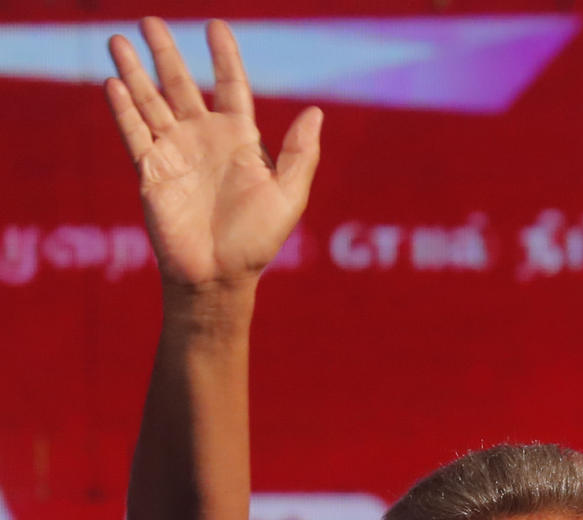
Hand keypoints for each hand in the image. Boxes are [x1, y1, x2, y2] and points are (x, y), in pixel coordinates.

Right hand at [106, 17, 321, 288]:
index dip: (224, 56)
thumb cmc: (256, 242)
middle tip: (151, 20)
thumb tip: (316, 112)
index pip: (230, 86)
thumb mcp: (288, 197)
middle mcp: (204, 140)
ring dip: (134, 72)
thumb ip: (301, 155)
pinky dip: (123, 109)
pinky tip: (113, 84)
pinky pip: (135, 134)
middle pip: (180, 85)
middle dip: (165, 53)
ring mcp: (175, 154)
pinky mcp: (151, 173)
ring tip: (118, 39)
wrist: (218, 277)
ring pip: (150, 102)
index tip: (216, 26)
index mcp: (239, 141)